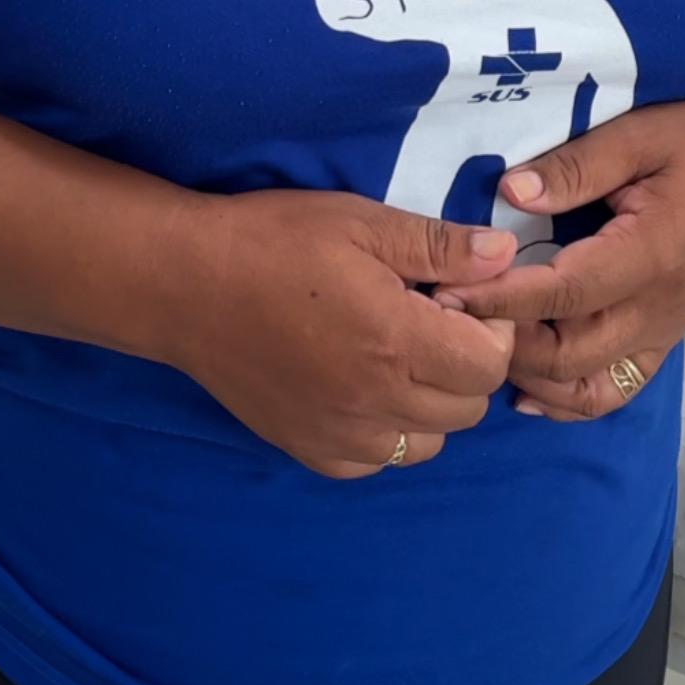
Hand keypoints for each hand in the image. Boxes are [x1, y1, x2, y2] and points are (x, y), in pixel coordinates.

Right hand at [161, 193, 522, 476]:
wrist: (180, 283)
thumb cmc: (271, 241)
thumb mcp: (359, 222)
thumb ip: (437, 245)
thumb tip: (503, 256)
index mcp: (398, 340)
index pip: (490, 362)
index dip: (486, 328)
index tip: (453, 300)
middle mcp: (377, 398)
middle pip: (468, 408)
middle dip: (462, 365)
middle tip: (424, 324)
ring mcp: (340, 431)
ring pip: (428, 443)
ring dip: (428, 406)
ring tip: (393, 361)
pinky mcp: (306, 446)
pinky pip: (373, 463)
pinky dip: (381, 435)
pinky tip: (358, 393)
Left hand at [439, 94, 684, 418]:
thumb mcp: (636, 135)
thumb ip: (572, 168)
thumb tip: (508, 194)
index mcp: (651, 254)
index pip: (565, 294)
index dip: (501, 299)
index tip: (447, 292)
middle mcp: (660, 305)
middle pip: (570, 352)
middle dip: (505, 341)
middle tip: (449, 318)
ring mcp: (665, 328)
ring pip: (589, 382)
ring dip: (531, 373)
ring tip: (481, 344)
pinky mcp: (664, 336)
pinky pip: (616, 388)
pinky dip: (569, 399)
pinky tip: (526, 389)